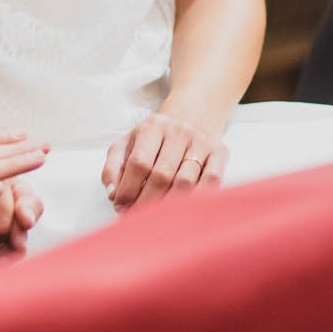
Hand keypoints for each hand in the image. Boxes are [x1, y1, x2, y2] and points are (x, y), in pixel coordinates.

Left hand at [102, 112, 225, 211]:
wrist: (192, 113)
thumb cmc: (157, 136)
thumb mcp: (129, 141)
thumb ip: (114, 165)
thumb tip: (112, 193)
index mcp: (152, 127)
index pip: (139, 163)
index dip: (128, 188)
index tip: (120, 205)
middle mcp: (178, 132)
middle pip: (161, 175)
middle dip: (146, 201)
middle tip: (137, 216)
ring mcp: (201, 141)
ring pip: (185, 182)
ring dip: (169, 205)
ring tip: (157, 218)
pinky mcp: (220, 152)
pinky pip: (211, 182)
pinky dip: (196, 199)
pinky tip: (184, 210)